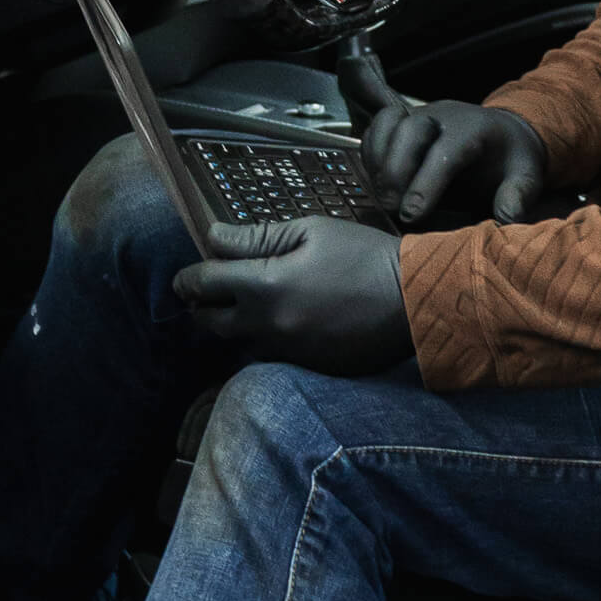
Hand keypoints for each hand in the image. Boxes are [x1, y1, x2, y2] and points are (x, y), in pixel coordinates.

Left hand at [173, 217, 410, 374]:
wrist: (415, 300)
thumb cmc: (363, 255)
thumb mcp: (310, 232)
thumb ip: (256, 237)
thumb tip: (212, 237)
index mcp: (265, 286)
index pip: (204, 284)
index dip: (187, 278)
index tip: (185, 276)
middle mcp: (269, 326)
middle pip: (211, 323)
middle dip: (204, 306)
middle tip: (210, 291)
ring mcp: (288, 353)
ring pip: (237, 345)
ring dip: (233, 327)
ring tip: (243, 308)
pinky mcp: (307, 368)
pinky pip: (269, 358)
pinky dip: (264, 342)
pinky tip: (279, 325)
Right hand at [363, 98, 545, 224]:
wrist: (501, 133)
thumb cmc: (510, 160)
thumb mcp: (527, 176)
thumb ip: (518, 195)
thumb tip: (506, 219)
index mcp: (474, 128)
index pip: (446, 150)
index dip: (427, 182)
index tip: (413, 215)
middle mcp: (443, 116)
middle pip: (410, 129)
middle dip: (396, 170)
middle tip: (392, 210)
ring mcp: (418, 115)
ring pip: (387, 123)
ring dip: (378, 161)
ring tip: (381, 198)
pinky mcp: (401, 122)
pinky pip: (376, 129)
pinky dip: (370, 154)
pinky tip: (376, 184)